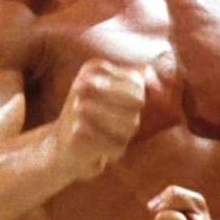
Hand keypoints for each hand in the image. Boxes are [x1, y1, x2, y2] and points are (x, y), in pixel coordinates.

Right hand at [56, 58, 145, 180]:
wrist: (60, 148)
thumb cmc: (95, 118)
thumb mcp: (116, 91)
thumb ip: (141, 80)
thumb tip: (158, 86)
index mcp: (94, 67)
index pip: (138, 85)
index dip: (135, 103)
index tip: (116, 108)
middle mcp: (84, 83)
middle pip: (137, 104)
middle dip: (130, 120)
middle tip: (110, 126)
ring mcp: (78, 108)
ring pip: (131, 124)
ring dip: (123, 137)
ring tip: (105, 137)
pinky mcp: (77, 134)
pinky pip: (118, 146)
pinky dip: (113, 152)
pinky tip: (97, 150)